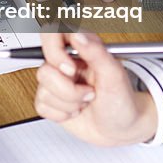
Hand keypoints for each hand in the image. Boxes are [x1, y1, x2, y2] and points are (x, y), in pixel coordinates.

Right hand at [36, 32, 157, 144]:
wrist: (120, 129)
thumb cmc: (121, 100)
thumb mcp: (114, 74)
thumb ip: (96, 51)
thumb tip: (78, 35)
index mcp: (82, 46)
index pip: (52, 33)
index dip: (55, 52)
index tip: (71, 70)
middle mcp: (66, 61)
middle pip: (45, 69)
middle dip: (68, 90)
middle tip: (89, 92)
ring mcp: (57, 81)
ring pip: (43, 89)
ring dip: (69, 103)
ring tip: (86, 101)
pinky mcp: (50, 99)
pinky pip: (41, 105)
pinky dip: (61, 114)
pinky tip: (76, 110)